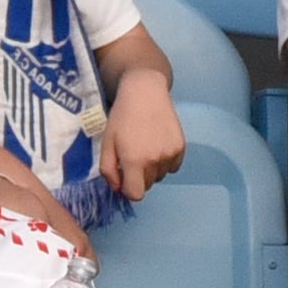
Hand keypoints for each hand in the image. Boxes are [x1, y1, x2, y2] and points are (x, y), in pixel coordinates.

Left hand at [99, 71, 184, 202]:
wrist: (145, 93)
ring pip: (160, 176)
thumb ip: (108, 170)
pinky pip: (173, 167)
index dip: (128, 189)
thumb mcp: (106, 143)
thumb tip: (117, 188)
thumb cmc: (122, 117)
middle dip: (138, 177)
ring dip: (152, 169)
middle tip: (133, 156)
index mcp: (134, 160)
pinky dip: (165, 162)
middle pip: (147, 185)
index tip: (124, 177)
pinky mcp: (181, 147)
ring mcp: (170, 154)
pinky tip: (158, 144)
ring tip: (146, 147)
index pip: (136, 194)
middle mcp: (154, 160)